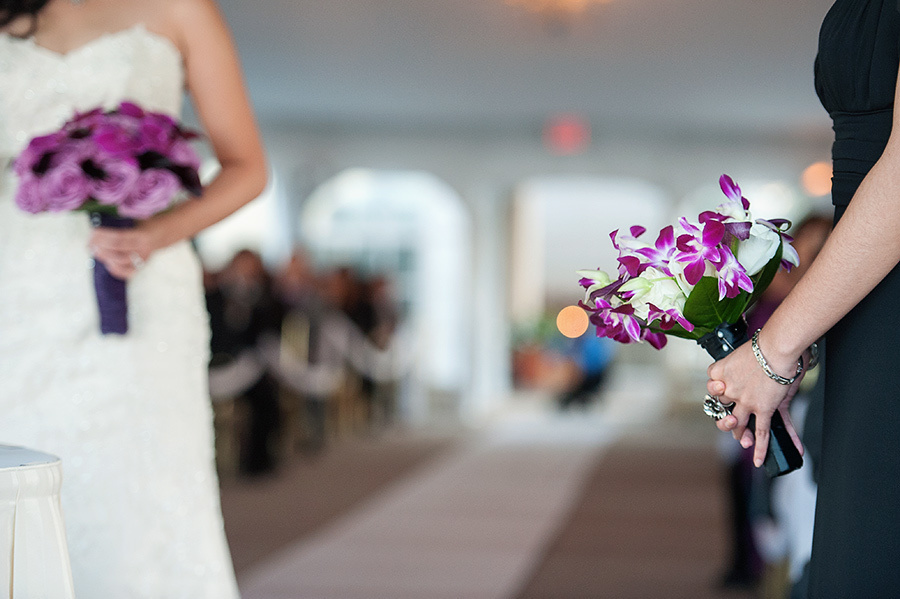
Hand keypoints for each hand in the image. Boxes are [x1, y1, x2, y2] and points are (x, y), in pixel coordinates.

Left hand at [89, 222, 162, 279]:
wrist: (164, 234)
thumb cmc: (147, 224)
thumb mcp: (137, 219)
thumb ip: (122, 223)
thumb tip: (100, 227)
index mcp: (142, 235)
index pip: (119, 238)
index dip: (104, 236)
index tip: (93, 232)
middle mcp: (143, 249)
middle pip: (118, 250)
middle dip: (101, 247)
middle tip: (89, 243)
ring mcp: (143, 258)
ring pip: (121, 262)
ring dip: (105, 257)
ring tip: (94, 251)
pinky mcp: (142, 265)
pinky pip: (128, 272)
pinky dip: (116, 270)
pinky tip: (107, 263)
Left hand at [706, 340, 804, 467]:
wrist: (777, 347)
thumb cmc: (764, 345)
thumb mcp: (741, 354)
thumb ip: (738, 367)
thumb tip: (742, 374)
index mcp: (720, 373)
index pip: (713, 387)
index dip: (719, 391)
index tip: (724, 391)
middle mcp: (729, 389)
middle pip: (721, 408)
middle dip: (726, 417)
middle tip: (731, 420)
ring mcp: (745, 401)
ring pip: (736, 424)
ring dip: (739, 434)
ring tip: (744, 439)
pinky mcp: (763, 409)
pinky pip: (761, 433)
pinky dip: (760, 448)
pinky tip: (759, 460)